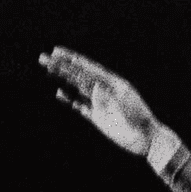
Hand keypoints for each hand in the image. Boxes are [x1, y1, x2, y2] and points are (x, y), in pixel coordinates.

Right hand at [39, 47, 164, 157]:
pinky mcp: (98, 117)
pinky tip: (59, 93)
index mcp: (111, 82)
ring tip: (48, 69)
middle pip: (79, 75)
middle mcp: (104, 89)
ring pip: (77, 87)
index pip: (88, 68)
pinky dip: (69, 100)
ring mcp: (100, 103)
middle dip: (62, 66)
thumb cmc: (140, 119)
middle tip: (44, 58)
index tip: (57, 52)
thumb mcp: (126, 104)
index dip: (72, 59)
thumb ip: (110, 95)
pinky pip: (80, 106)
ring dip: (62, 78)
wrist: (147, 139)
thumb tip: (94, 87)